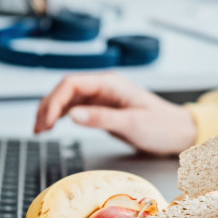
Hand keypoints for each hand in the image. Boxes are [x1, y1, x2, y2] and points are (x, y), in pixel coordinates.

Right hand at [34, 72, 196, 155]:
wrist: (179, 132)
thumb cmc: (162, 126)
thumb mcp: (132, 124)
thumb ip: (102, 119)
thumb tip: (72, 115)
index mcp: (110, 84)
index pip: (71, 85)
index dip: (54, 101)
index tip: (46, 122)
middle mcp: (104, 88)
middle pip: (65, 90)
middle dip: (47, 106)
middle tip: (38, 129)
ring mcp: (102, 98)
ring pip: (67, 99)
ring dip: (51, 111)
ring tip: (40, 130)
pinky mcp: (103, 110)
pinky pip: (76, 108)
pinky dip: (61, 116)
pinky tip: (53, 126)